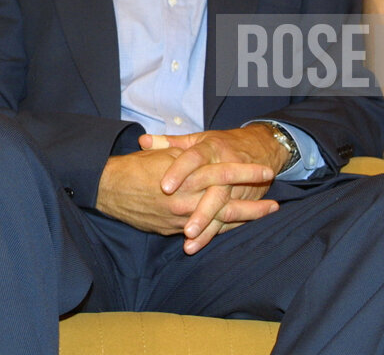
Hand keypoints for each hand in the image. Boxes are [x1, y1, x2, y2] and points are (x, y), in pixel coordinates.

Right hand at [96, 142, 276, 251]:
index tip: (265, 171)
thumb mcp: (162, 153)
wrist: (109, 190)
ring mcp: (180, 218)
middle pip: (227, 202)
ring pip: (218, 222)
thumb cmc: (135, 167)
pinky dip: (222, 231)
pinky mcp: (172, 230)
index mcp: (186, 175)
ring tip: (265, 216)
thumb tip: (203, 151)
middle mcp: (185, 199)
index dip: (246, 171)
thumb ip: (185, 153)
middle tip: (275, 204)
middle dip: (252, 203)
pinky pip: (202, 233)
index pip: (222, 172)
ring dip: (244, 219)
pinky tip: (237, 227)